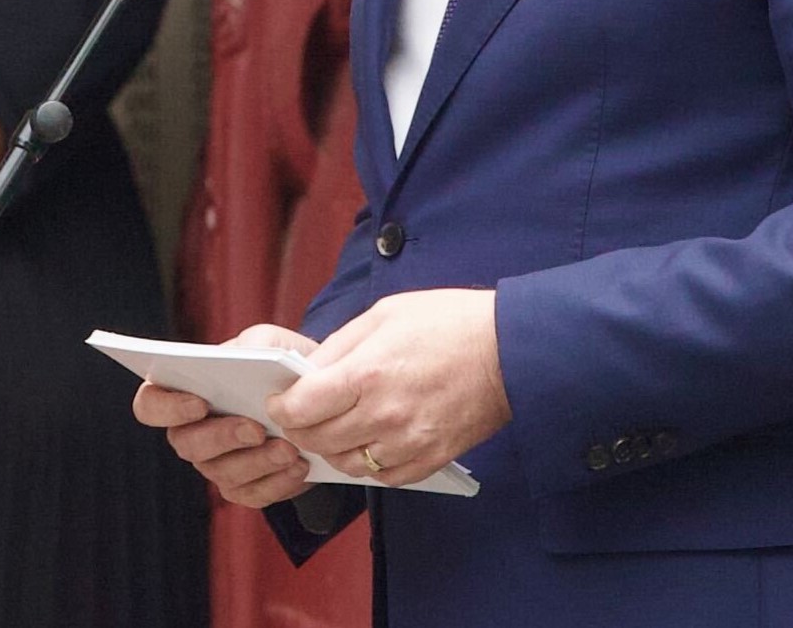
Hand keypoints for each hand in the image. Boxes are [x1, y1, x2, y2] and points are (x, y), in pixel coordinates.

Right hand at [135, 324, 317, 509]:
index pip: (150, 404)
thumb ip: (252, 345)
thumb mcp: (269, 342)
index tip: (199, 403)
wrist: (317, 396)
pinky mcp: (245, 487)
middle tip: (257, 429)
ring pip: (222, 474)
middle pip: (185, 444)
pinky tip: (299, 465)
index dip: (167, 408)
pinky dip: (278, 481)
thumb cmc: (280, 366)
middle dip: (222, 437)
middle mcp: (192, 432)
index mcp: (184, 392)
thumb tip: (244, 358)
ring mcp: (216, 463)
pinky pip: (252, 494)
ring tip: (290, 449)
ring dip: (258, 462)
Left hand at [272, 290, 509, 487]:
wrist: (510, 350)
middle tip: (304, 416)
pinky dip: (369, 463)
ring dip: (334, 448)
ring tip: (339, 427)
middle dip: (301, 429)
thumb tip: (308, 373)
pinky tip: (373, 441)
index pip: (301, 408)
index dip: (282, 407)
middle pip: (317, 440)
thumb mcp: (384, 315)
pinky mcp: (429, 459)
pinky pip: (382, 477)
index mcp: (367, 372)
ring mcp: (408, 442)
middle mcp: (384, 414)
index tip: (282, 402)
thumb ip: (340, 346)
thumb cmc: (449, 323)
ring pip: (346, 464)